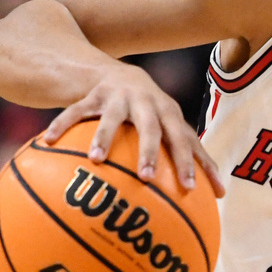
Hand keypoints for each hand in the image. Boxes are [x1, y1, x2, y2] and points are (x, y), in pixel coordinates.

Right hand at [42, 62, 225, 196]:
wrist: (121, 75)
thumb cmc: (155, 114)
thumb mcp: (176, 129)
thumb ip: (195, 158)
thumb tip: (223, 197)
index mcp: (169, 114)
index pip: (183, 140)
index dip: (189, 163)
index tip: (191, 189)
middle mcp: (146, 103)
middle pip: (150, 127)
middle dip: (149, 151)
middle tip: (147, 177)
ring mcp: (118, 97)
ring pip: (110, 118)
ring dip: (103, 137)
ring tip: (96, 160)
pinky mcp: (92, 95)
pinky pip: (75, 110)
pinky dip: (62, 124)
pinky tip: (47, 141)